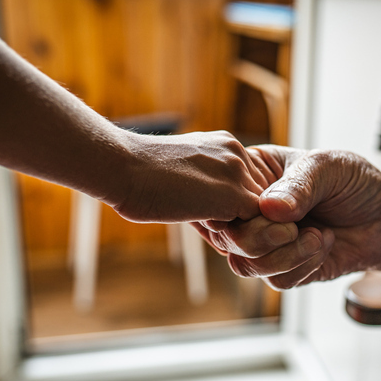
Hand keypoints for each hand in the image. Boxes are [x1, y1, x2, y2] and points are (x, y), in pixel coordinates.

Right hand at [107, 131, 277, 222]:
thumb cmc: (140, 176)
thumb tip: (216, 215)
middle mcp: (237, 153)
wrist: (122, 168)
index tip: (209, 215)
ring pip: (258, 213)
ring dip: (237, 227)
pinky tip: (207, 229)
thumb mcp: (182, 172)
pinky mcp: (234, 196)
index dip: (234, 206)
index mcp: (226, 145)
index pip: (248, 183)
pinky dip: (233, 235)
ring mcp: (238, 173)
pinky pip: (252, 226)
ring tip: (207, 227)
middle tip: (211, 226)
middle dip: (240, 217)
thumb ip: (205, 185)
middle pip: (258, 197)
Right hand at [195, 145, 380, 289]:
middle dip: (262, 237)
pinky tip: (323, 245)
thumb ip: (298, 185)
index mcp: (251, 178)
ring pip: (246, 264)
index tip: (267, 208)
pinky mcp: (285, 269)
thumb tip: (269, 208)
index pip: (220, 197)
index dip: (236, 209)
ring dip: (287, 255)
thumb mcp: (327, 166)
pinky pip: (276, 281)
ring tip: (317, 235)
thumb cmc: (353, 181)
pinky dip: (303, 266)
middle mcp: (253, 213)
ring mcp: (266, 243)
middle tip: (294, 228)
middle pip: (227, 237)